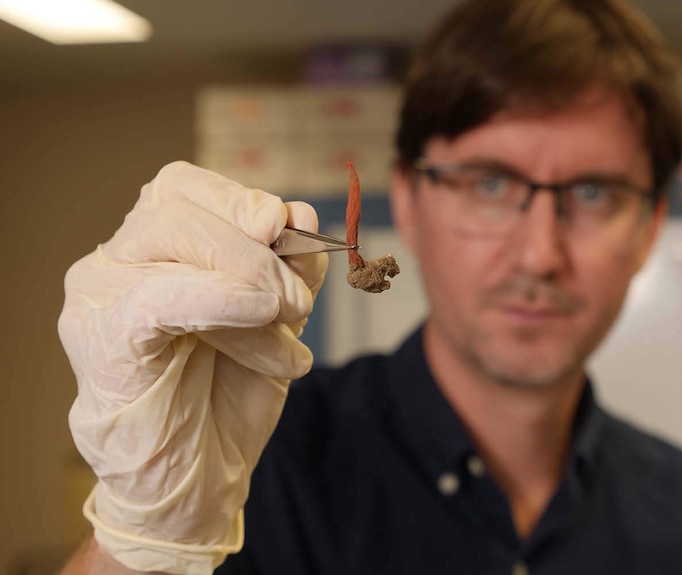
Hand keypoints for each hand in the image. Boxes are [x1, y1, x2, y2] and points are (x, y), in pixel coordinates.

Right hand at [58, 161, 327, 574]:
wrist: (197, 477)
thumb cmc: (229, 392)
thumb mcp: (277, 315)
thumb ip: (288, 263)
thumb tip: (301, 214)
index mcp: (154, 250)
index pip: (184, 187)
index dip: (239, 199)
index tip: (287, 224)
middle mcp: (117, 262)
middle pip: (177, 206)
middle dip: (253, 247)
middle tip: (295, 299)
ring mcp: (98, 296)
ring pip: (170, 239)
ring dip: (247, 280)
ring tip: (283, 328)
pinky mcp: (99, 337)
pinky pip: (157, 295)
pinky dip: (219, 297)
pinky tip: (258, 314)